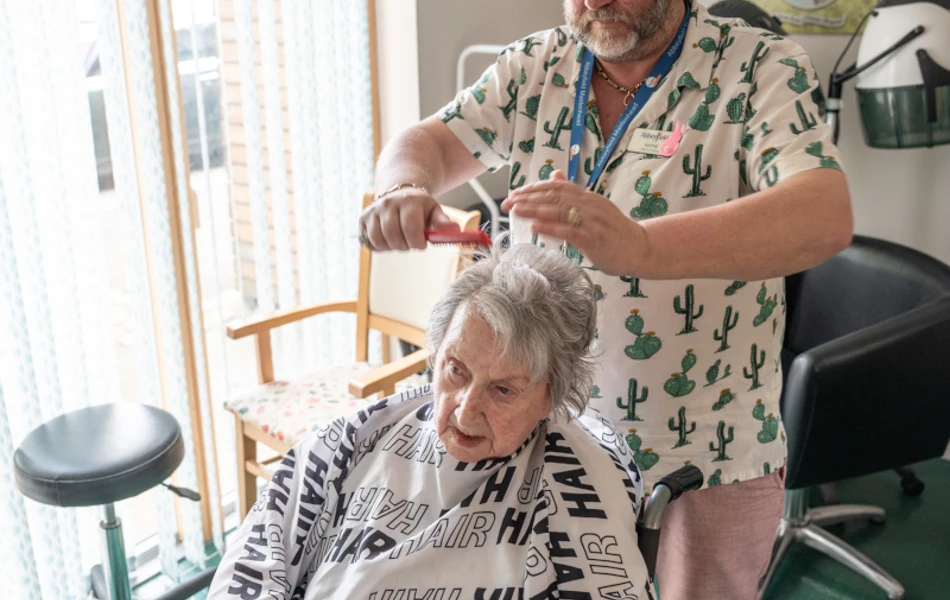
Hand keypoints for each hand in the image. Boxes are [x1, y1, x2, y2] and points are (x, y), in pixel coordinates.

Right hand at [358, 188, 458, 250]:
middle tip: (410, 243)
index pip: (410, 228)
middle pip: (393, 235)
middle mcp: (388, 203)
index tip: (422, 244)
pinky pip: (367, 241)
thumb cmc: (420, 208)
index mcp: (409, 201)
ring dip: (391, 247)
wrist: (400, 193)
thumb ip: (443, 222)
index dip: (417, 242)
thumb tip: (455, 229)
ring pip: (378, 240)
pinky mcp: (362, 218)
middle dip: (404, 246)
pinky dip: (378, 246)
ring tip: (400, 240)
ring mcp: (373, 210)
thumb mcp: (434, 211)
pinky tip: (387, 240)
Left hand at [501, 170, 648, 275]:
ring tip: (516, 211)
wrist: (641, 248)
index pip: (556, 187)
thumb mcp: (593, 208)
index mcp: (587, 197)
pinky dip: (551, 228)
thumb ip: (572, 194)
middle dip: (528, 199)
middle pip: (554, 197)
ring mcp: (592, 221)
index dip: (533, 189)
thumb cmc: (614, 232)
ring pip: (559, 211)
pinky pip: (569, 231)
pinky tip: (535, 228)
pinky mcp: (594, 239)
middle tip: (507, 202)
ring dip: (535, 210)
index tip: (514, 194)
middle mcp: (589, 205)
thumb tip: (553, 175)